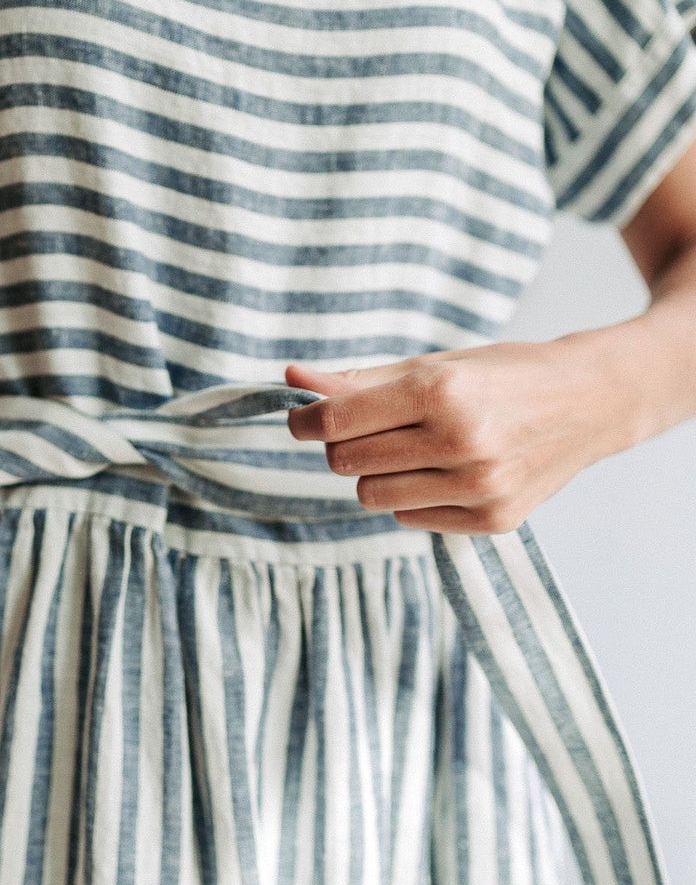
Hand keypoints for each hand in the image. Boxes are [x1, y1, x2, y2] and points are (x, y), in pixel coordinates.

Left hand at [283, 336, 635, 533]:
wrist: (590, 402)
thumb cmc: (503, 375)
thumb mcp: (434, 364)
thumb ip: (361, 380)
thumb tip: (294, 380)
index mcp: (442, 392)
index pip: (337, 422)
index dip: (304, 421)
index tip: (299, 418)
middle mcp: (461, 442)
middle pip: (346, 463)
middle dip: (343, 445)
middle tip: (368, 428)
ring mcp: (479, 487)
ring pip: (372, 496)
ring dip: (377, 473)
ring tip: (412, 449)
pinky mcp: (492, 520)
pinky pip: (409, 517)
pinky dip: (413, 495)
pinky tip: (445, 471)